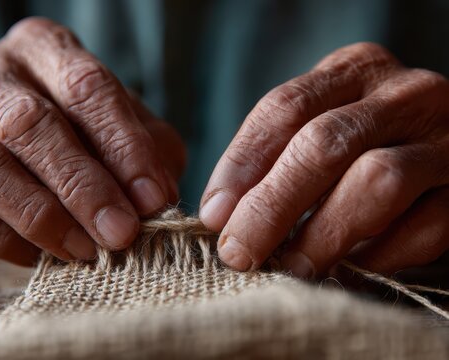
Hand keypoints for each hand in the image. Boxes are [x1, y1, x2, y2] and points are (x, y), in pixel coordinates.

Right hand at [0, 18, 185, 264]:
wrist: (15, 145)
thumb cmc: (84, 129)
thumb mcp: (127, 124)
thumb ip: (150, 150)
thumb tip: (155, 199)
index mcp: (44, 48)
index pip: (85, 86)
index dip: (123, 146)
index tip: (152, 198)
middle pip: (29, 124)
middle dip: (82, 186)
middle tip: (122, 232)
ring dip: (43, 218)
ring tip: (88, 250)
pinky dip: (8, 241)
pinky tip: (47, 254)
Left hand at [200, 42, 448, 276]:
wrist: (447, 148)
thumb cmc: (363, 144)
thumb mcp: (322, 125)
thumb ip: (277, 155)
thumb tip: (221, 214)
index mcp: (354, 71)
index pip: (285, 108)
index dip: (241, 164)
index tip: (215, 214)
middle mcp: (403, 94)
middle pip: (323, 144)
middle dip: (272, 205)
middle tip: (239, 252)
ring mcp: (445, 139)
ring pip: (376, 182)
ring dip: (323, 235)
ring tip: (291, 267)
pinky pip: (423, 228)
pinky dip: (378, 256)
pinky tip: (349, 268)